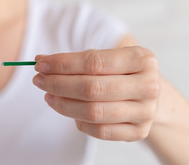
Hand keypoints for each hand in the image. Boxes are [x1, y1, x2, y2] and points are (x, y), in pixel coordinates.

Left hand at [33, 46, 160, 141]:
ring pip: (94, 112)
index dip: (62, 64)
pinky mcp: (139, 131)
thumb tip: (42, 61)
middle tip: (39, 80)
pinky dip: (79, 122)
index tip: (40, 65)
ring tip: (49, 96)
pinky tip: (69, 111)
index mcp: (142, 59)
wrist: (146, 90)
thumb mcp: (106, 57)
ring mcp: (146, 112)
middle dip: (58, 84)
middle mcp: (149, 86)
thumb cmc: (120, 70)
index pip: (93, 62)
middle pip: (92, 88)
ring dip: (64, 104)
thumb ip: (76, 60)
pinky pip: (101, 131)